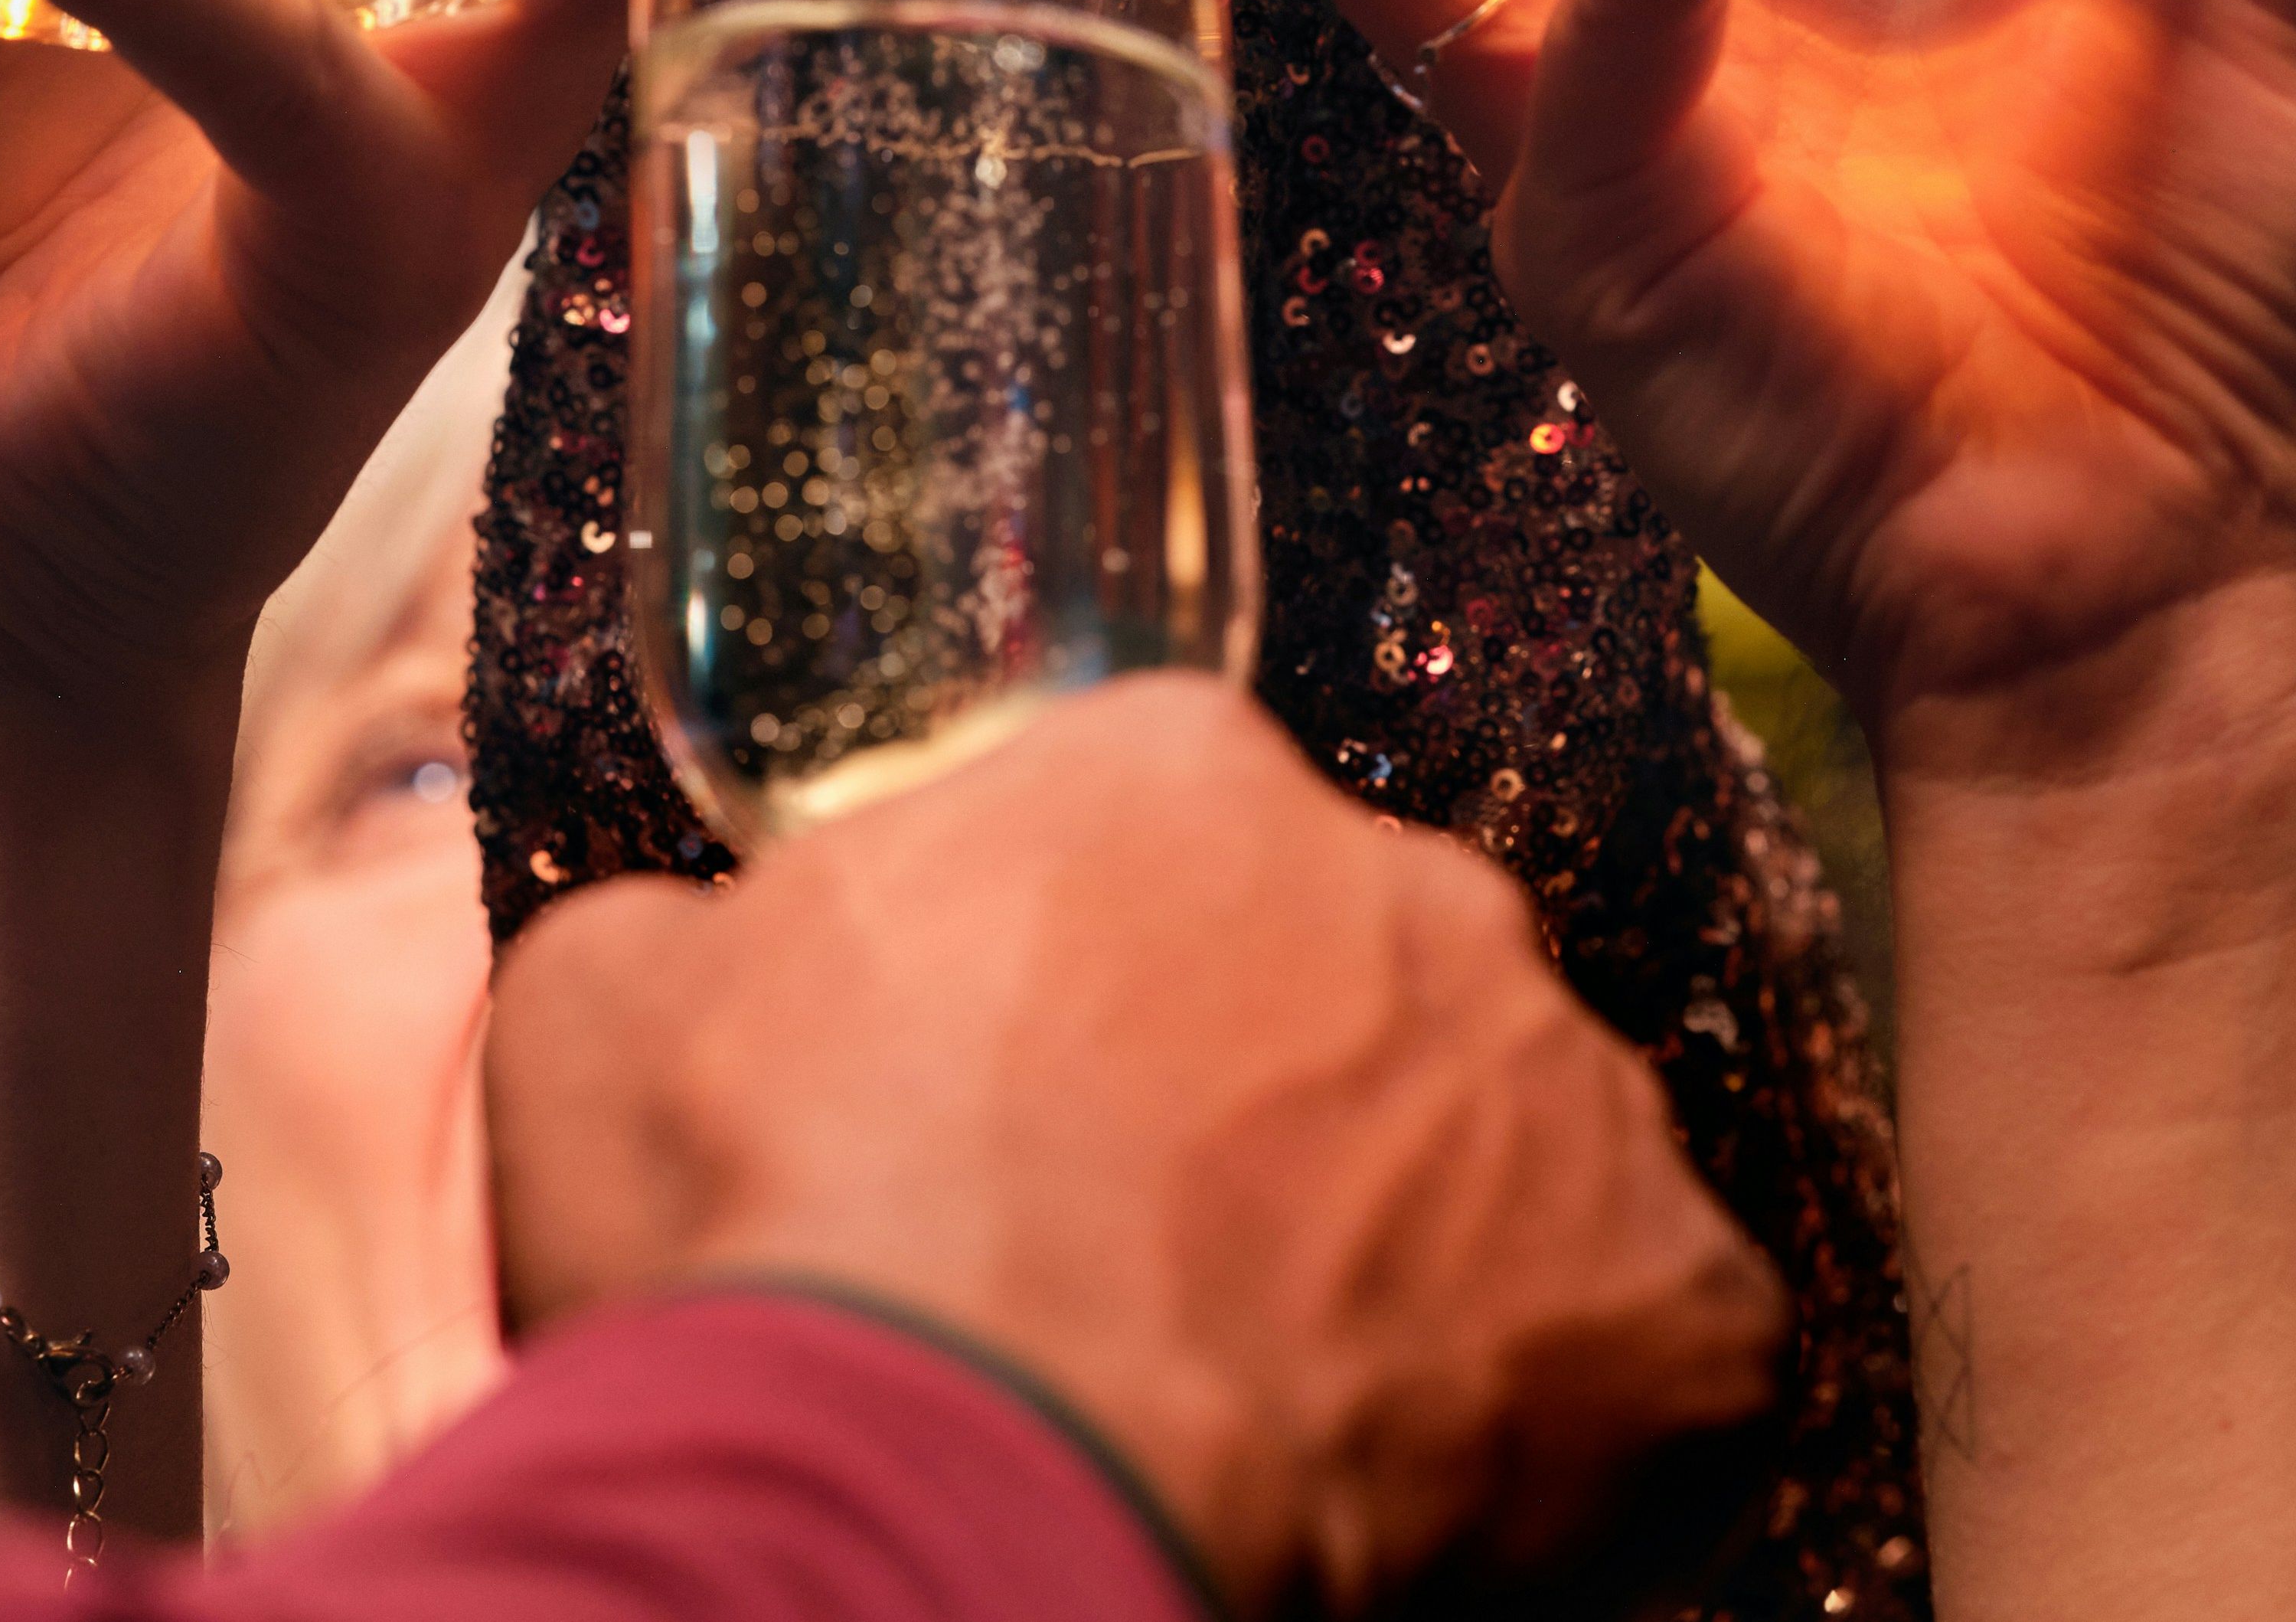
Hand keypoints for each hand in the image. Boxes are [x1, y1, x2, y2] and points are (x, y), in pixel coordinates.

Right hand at [490, 679, 1788, 1613]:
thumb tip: (727, 960)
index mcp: (1171, 779)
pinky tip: (1439, 1517)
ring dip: (1426, 1268)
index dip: (1097, 996)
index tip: (1036, 1123)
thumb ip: (716, 936)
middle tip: (1155, 1280)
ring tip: (1284, 1417)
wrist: (930, 1482)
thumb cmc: (771, 1244)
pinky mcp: (1684, 1314)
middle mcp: (1410, 886)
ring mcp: (1570, 1094)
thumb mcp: (611, 1010)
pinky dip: (1574, 1441)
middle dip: (1284, 1118)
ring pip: (1518, 1162)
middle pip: (1365, 983)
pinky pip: (1665, 1361)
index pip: (1171, 845)